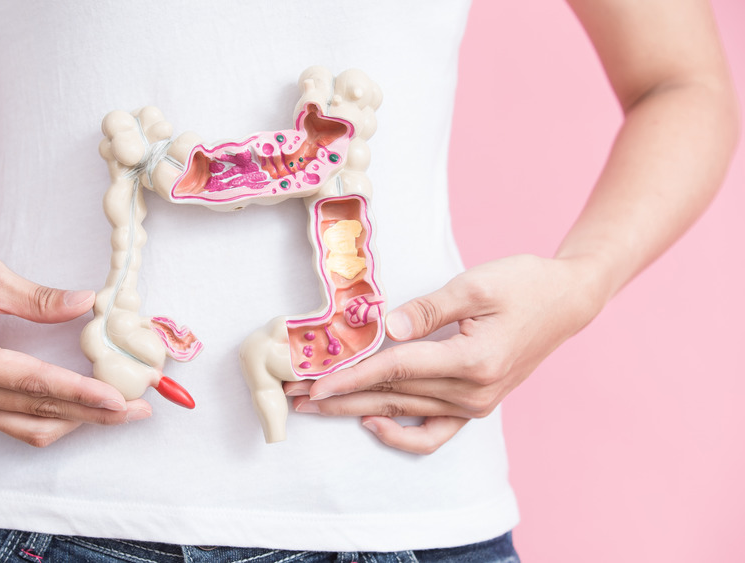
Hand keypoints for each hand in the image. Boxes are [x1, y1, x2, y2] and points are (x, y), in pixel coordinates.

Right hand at [0, 242, 150, 446]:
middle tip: (137, 409)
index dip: (79, 392)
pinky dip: (50, 418)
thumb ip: (39, 298)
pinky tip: (82, 409)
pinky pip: (12, 421)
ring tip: (119, 412)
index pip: (32, 383)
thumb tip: (88, 304)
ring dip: (75, 421)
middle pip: (35, 412)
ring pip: (26, 426)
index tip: (118, 398)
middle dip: (91, 414)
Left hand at [284, 254, 602, 453]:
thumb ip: (428, 309)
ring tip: (317, 408)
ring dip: (356, 410)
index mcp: (473, 361)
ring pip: (404, 412)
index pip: (397, 370)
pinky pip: (435, 433)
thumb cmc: (524, 284)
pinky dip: (402, 434)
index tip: (314, 384)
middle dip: (339, 399)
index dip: (352, 377)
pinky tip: (373, 422)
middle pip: (392, 397)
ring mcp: (476, 405)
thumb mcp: (476, 285)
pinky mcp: (477, 405)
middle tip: (295, 398)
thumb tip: (385, 329)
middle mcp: (474, 393)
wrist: (567, 301)